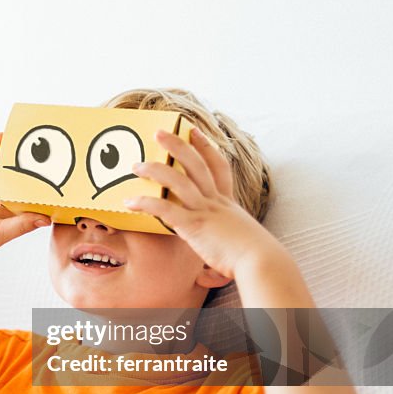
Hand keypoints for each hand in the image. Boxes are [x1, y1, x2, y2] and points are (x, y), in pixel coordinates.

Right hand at [0, 134, 49, 267]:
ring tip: (25, 138)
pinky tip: (1, 137)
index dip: (39, 186)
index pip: (26, 196)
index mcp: (6, 213)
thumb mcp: (1, 234)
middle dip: (27, 166)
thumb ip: (22, 224)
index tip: (56, 176)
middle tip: (44, 151)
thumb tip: (46, 219)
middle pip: (15, 178)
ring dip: (10, 153)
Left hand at [124, 127, 282, 278]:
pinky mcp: (194, 226)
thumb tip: (221, 244)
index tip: (194, 131)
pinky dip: (146, 204)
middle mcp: (216, 201)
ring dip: (155, 170)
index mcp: (228, 203)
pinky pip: (166, 209)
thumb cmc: (253, 257)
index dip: (206, 146)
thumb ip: (226, 235)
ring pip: (178, 181)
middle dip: (177, 145)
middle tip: (159, 133)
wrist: (262, 262)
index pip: (217, 166)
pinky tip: (130, 202)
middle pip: (195, 164)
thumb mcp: (240, 238)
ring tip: (136, 166)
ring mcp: (206, 211)